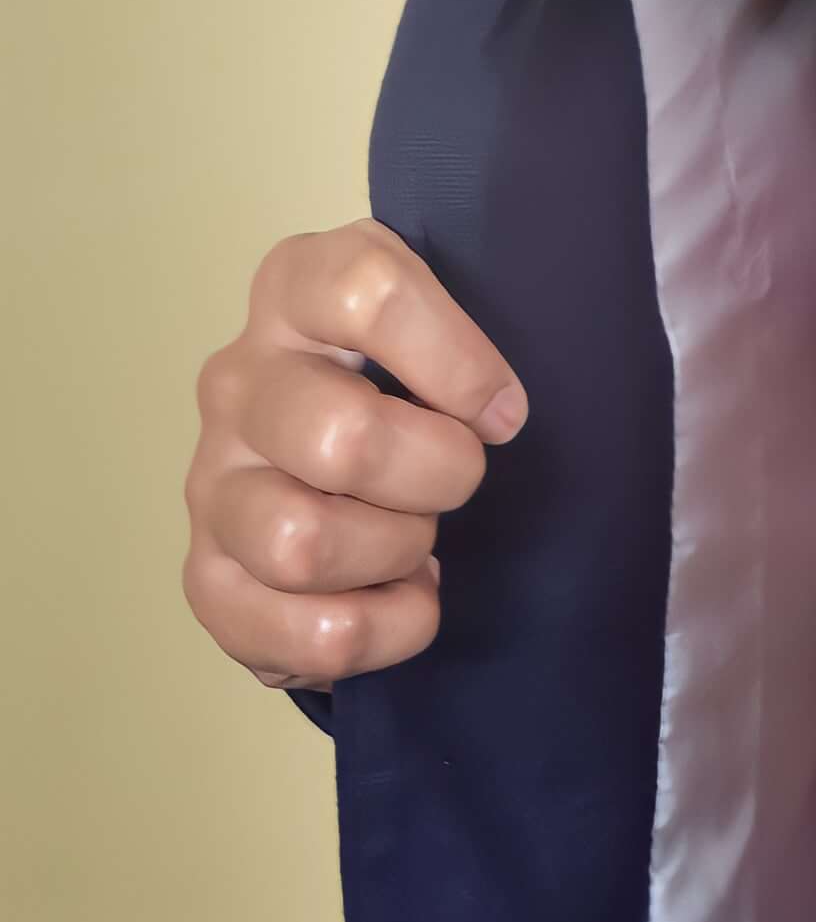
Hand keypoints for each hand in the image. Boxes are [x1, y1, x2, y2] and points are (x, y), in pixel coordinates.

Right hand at [182, 221, 527, 690]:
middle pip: (341, 438)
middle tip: (459, 479)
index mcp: (296, 287)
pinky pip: (296, 634)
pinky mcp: (207, 576)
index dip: (456, 361)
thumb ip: (472, 334)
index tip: (502, 410)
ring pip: (302, 543)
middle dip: (436, 475)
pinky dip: (377, 632)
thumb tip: (498, 415)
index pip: (369, 293)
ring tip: (417, 541)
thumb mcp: (439, 316)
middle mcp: (237, 379)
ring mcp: (211, 481)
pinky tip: (400, 599)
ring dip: (394, 553)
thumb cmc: (408, 373)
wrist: (331, 445)